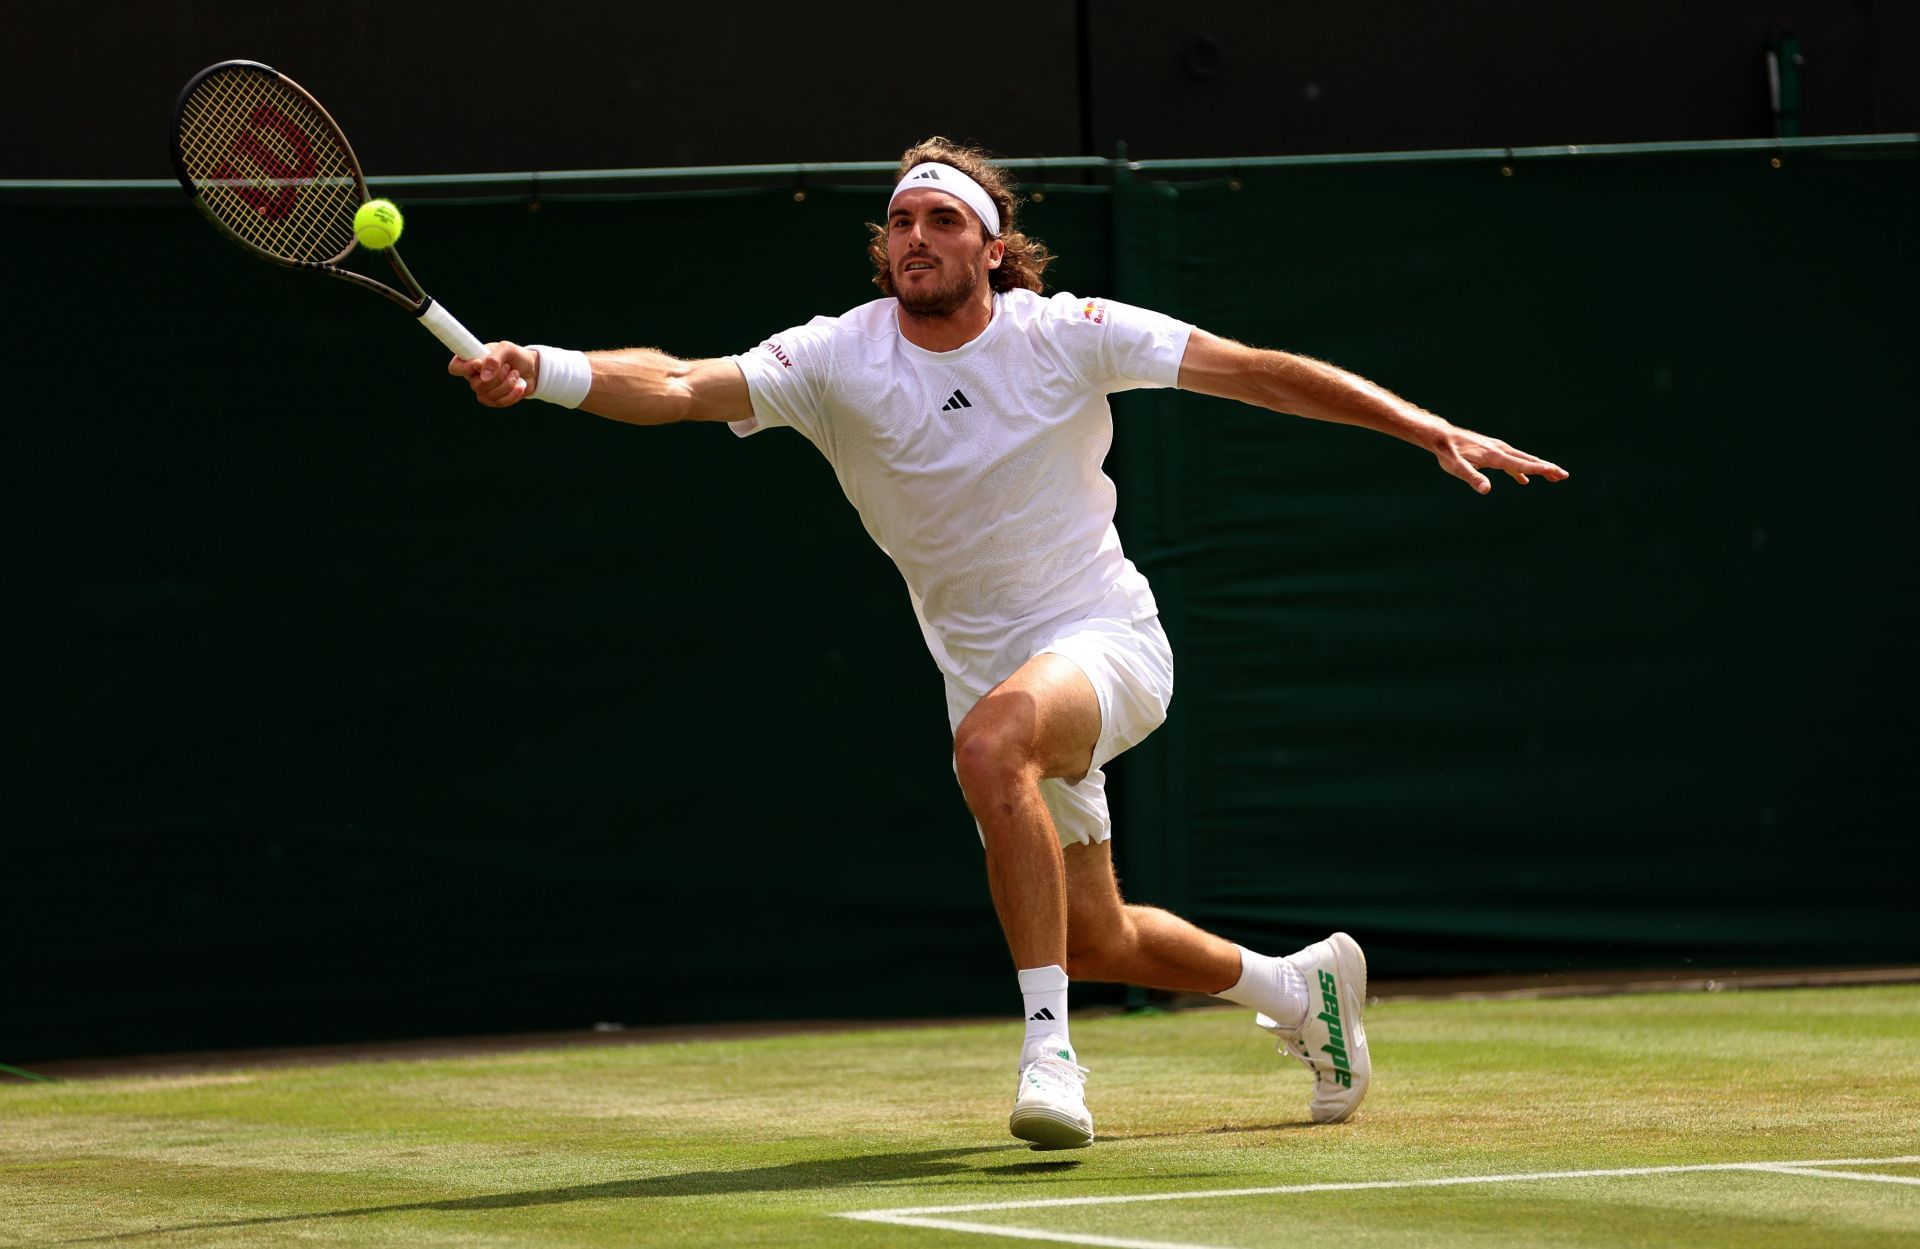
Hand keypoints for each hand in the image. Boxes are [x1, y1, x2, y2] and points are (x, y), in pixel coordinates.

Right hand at [448, 341, 537, 407]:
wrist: (532, 369)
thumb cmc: (516, 356)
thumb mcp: (507, 349)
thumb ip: (495, 358)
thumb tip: (484, 376)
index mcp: (472, 360)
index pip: (455, 368)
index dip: (465, 368)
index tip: (479, 363)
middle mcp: (474, 376)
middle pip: (476, 384)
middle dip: (497, 376)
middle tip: (508, 366)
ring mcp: (483, 390)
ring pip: (488, 394)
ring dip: (507, 384)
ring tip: (515, 373)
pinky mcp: (494, 400)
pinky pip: (499, 402)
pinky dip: (512, 394)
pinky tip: (519, 386)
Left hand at [1426, 420, 1568, 493]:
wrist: (1441, 437)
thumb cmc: (1448, 453)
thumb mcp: (1457, 468)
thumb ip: (1472, 478)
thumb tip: (1486, 490)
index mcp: (1494, 456)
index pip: (1521, 465)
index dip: (1539, 469)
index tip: (1555, 472)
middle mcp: (1499, 450)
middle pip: (1527, 460)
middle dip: (1546, 468)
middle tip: (1563, 476)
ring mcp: (1497, 449)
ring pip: (1522, 460)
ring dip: (1538, 468)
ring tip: (1553, 476)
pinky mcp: (1492, 451)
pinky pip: (1511, 462)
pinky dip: (1520, 470)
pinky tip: (1524, 480)